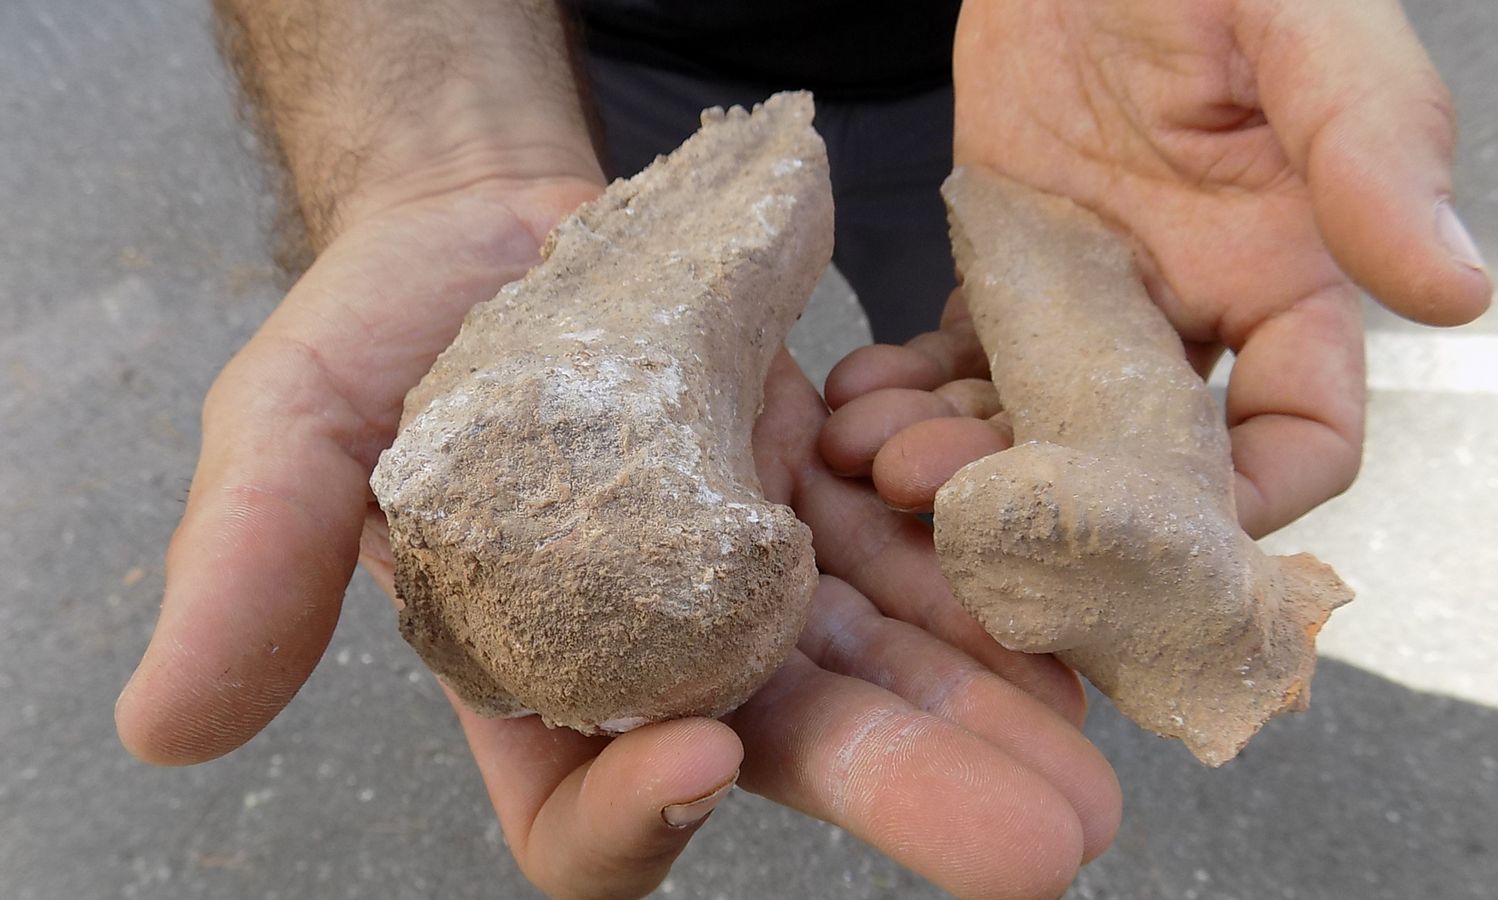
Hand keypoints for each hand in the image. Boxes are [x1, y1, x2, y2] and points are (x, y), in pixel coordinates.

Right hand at [116, 181, 1119, 898]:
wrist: (513, 221)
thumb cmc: (391, 327)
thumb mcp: (294, 424)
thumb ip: (251, 560)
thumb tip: (163, 723)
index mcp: (530, 670)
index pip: (576, 807)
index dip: (631, 810)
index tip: (699, 750)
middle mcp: (660, 651)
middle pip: (787, 751)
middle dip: (908, 791)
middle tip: (1039, 850)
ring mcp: (759, 576)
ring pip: (884, 666)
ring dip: (991, 707)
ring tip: (1102, 759)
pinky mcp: (829, 495)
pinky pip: (921, 558)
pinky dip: (993, 585)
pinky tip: (1082, 607)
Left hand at [824, 0, 1492, 535]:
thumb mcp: (1302, 29)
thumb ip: (1372, 146)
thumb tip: (1457, 290)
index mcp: (1284, 274)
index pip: (1297, 433)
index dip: (1247, 503)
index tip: (1154, 540)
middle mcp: (1189, 308)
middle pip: (1136, 458)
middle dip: (1054, 503)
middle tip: (959, 514)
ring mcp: (1090, 298)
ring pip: (1030, 423)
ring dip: (959, 457)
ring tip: (879, 460)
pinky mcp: (1005, 267)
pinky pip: (958, 359)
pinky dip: (911, 393)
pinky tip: (858, 403)